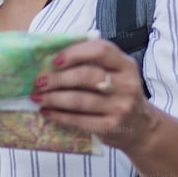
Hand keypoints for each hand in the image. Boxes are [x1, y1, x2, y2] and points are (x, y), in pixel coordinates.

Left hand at [31, 38, 161, 151]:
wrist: (141, 127)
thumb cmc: (119, 93)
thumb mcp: (116, 73)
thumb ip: (93, 61)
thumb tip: (53, 55)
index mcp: (126, 64)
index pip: (100, 50)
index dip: (75, 52)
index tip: (54, 60)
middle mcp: (127, 85)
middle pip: (86, 76)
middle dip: (58, 78)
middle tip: (39, 81)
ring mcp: (120, 107)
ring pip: (80, 100)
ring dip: (54, 98)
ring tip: (37, 97)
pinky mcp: (111, 127)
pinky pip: (80, 120)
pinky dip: (60, 116)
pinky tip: (47, 112)